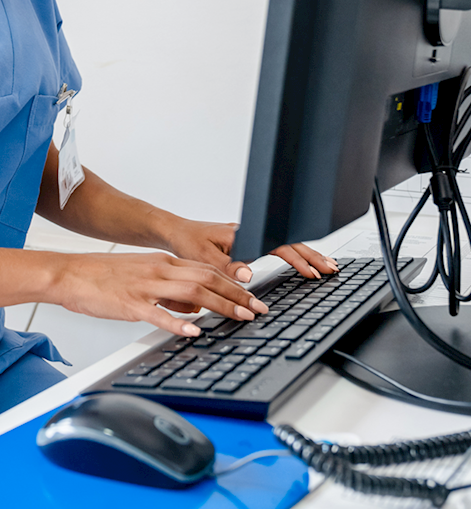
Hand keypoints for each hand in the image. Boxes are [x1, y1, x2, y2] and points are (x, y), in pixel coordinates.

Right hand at [51, 250, 268, 337]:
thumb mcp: (142, 276)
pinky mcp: (129, 303)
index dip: (234, 283)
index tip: (253, 296)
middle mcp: (158, 270)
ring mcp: (145, 286)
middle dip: (237, 295)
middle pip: (207, 279)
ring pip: (192, 292)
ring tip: (240, 317)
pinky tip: (193, 331)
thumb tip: (194, 309)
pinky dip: (178, 321)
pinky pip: (158, 313)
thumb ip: (169, 291)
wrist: (69, 273)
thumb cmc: (101, 276)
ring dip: (221, 305)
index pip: (207, 270)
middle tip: (259, 309)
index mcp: (162, 262)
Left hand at [157, 214, 338, 281]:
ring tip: (325, 266)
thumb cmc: (187, 242)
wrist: (175, 232)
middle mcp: (251, 234)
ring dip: (305, 254)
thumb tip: (249, 276)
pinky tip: (301, 264)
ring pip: (285, 243)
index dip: (297, 259)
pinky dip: (292, 255)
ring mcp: (251, 237)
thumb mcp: (204, 257)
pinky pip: (276, 247)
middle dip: (312, 255)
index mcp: (244, 234)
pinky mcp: (248, 243)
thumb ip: (227, 267)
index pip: (279, 245)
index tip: (312, 273)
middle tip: (332, 269)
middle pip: (288, 242)